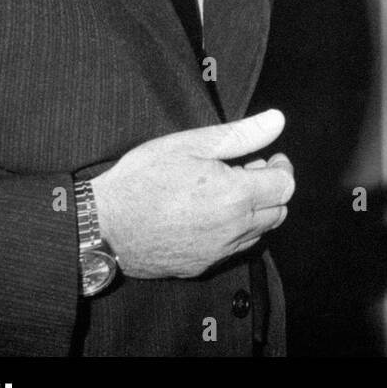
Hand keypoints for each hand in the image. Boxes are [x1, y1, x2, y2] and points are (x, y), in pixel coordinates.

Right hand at [89, 109, 294, 278]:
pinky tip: (210, 213)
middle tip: (247, 169)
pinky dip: (236, 230)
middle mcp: (233, 229)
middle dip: (271, 188)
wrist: (101, 225)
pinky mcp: (201, 266)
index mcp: (235, 196)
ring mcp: (217, 252)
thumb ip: (241, 135)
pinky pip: (234, 249)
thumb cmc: (142, 179)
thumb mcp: (190, 144)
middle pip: (278, 211)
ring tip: (227, 189)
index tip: (268, 157)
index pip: (285, 185)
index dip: (281, 167)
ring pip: (259, 233)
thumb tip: (277, 121)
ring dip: (255, 210)